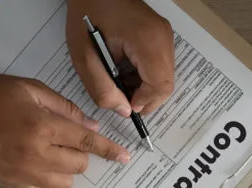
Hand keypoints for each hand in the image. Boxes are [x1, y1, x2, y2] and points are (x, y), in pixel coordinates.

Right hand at [0, 72, 129, 187]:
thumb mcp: (32, 89)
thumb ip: (65, 109)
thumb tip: (92, 127)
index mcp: (41, 126)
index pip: (85, 142)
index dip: (108, 150)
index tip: (124, 157)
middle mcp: (34, 153)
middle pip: (78, 166)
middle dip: (79, 153)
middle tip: (63, 139)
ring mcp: (21, 172)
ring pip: (64, 184)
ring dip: (65, 170)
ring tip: (50, 153)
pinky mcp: (9, 183)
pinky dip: (46, 183)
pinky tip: (38, 167)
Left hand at [66, 0, 174, 115]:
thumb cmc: (87, 13)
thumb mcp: (85, 56)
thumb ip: (102, 89)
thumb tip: (123, 110)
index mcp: (147, 40)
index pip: (160, 85)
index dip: (144, 102)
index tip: (126, 106)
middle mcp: (162, 37)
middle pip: (166, 83)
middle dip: (146, 98)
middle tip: (124, 100)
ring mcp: (164, 34)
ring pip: (165, 76)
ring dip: (145, 88)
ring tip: (121, 84)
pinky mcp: (161, 34)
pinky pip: (161, 65)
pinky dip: (146, 76)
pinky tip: (126, 72)